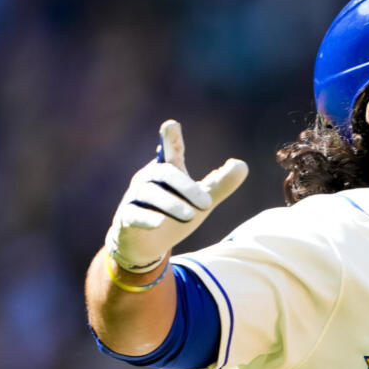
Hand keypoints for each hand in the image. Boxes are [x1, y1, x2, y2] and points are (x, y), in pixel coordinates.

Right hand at [105, 120, 247, 272]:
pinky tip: (159, 224)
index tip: (171, 125)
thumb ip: (219, 184)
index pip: (170, 151)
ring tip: (190, 215)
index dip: (170, 139)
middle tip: (208, 203)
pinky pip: (134, 215)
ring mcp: (135, 198)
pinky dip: (147, 218)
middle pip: (165, 173)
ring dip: (172, 205)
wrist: (144, 243)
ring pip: (149, 195)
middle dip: (186, 187)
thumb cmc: (174, 213)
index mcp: (168, 170)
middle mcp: (148, 180)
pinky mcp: (126, 218)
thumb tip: (242, 165)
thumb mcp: (201, 200)